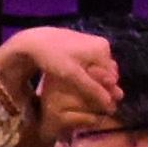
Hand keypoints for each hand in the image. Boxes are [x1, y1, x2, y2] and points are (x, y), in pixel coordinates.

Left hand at [0, 25, 122, 139]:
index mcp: (103, 49)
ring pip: (100, 69)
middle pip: (108, 73)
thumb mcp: (73, 75)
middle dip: (102, 86)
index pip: (112, 78)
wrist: (35, 40)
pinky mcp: (85, 45)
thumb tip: (111, 105)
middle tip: (90, 100)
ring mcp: (94, 43)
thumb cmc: (54, 57)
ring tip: (83, 92)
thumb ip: (93, 89)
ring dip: (95, 81)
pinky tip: (78, 81)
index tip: (98, 105)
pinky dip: (88, 73)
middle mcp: (102, 44)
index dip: (106, 92)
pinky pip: (92, 63)